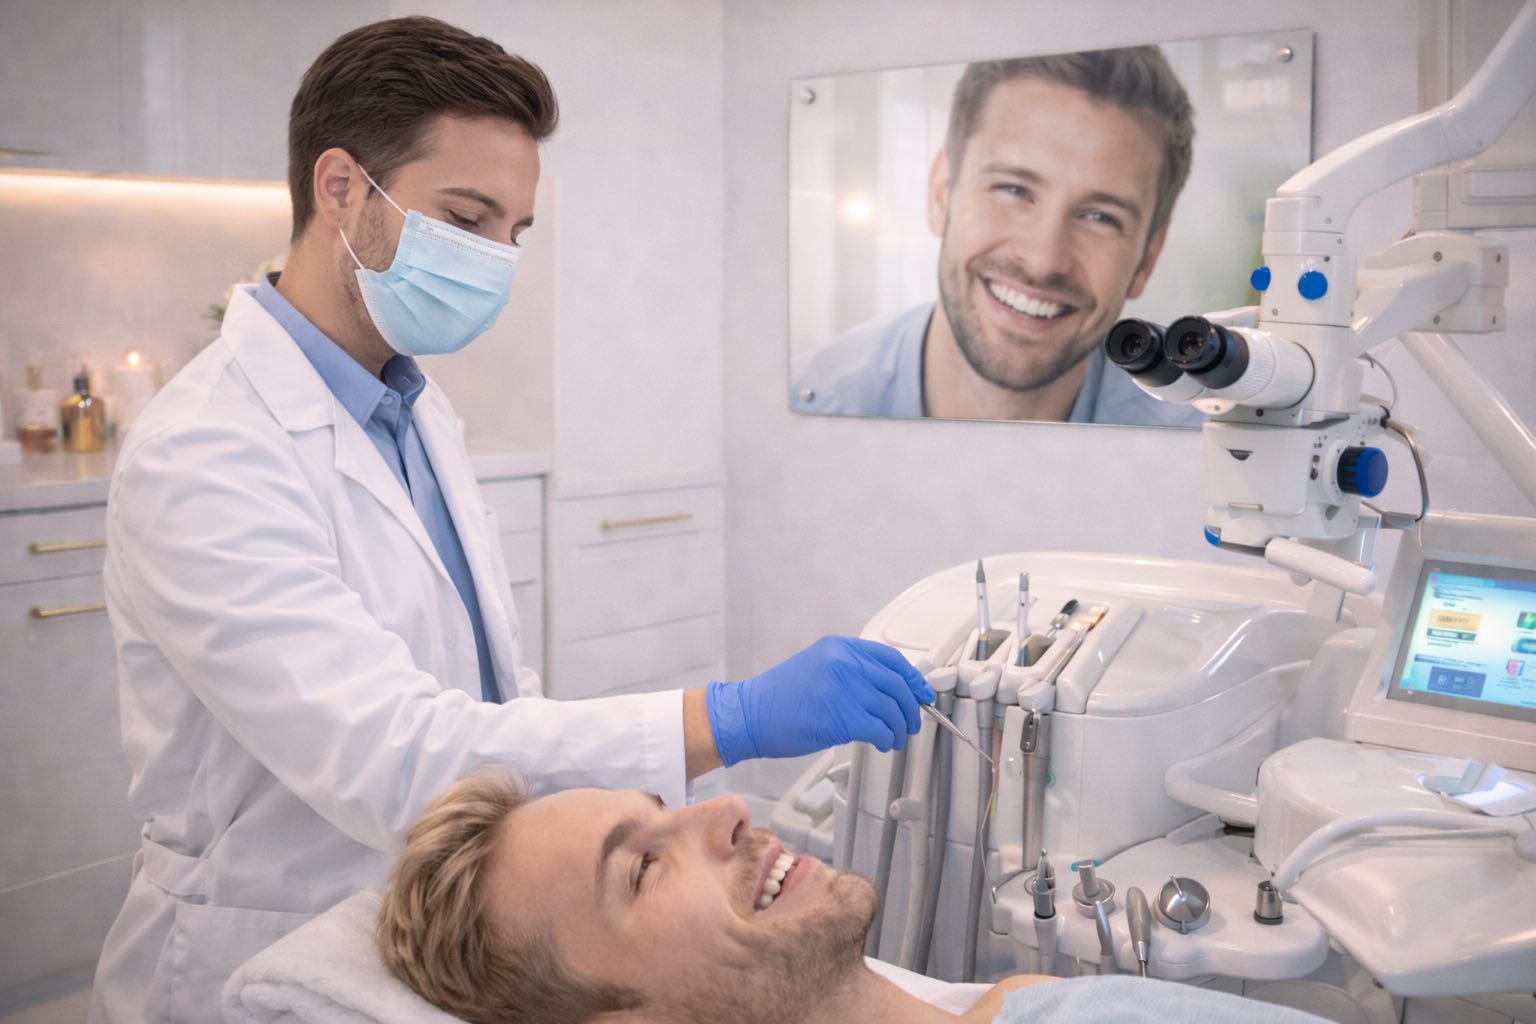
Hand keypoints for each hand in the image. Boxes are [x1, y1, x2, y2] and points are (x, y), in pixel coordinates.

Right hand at [705, 636, 934, 766]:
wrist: (749, 715)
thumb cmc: (779, 697)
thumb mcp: (817, 667)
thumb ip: (850, 672)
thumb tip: (887, 689)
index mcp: (839, 647)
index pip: (891, 659)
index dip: (912, 679)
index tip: (922, 693)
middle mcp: (844, 662)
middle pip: (897, 684)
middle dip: (911, 708)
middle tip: (911, 722)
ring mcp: (843, 688)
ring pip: (892, 709)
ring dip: (900, 728)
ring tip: (894, 738)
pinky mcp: (841, 717)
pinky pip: (880, 729)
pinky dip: (887, 739)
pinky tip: (883, 744)